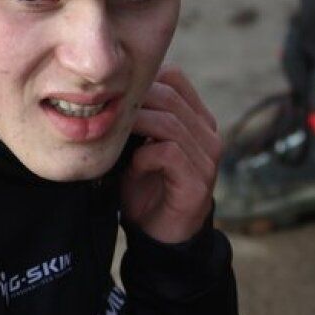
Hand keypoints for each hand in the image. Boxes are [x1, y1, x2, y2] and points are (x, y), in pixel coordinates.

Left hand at [120, 67, 221, 243]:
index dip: (142, 80)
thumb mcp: (141, 145)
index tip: (113, 97)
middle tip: (106, 116)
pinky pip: (168, 152)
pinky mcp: (198, 181)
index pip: (174, 77)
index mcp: (198, 119)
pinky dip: (144, 156)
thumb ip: (137, 118)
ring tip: (116, 140)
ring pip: (168, 122)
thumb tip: (107, 89)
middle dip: (132, 103)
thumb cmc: (147, 187)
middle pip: (168, 95)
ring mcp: (207, 158)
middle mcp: (209, 134)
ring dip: (134, 128)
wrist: (160, 236)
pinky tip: (133, 167)